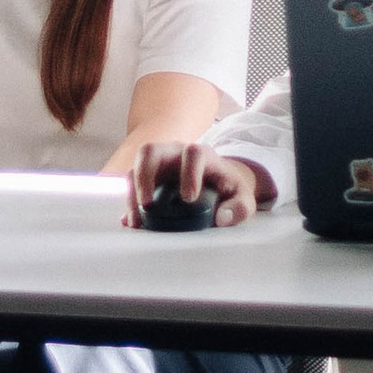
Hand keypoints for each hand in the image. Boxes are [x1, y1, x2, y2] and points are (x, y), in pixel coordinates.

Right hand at [120, 141, 270, 228]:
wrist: (216, 184)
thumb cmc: (228, 190)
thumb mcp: (243, 198)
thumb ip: (240, 208)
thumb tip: (222, 217)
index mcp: (202, 155)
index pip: (193, 153)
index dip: (189, 173)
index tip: (188, 199)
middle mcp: (175, 153)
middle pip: (151, 150)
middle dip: (145, 175)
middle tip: (147, 204)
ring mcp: (159, 164)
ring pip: (136, 167)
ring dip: (132, 193)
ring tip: (137, 220)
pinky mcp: (148, 178)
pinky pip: (132, 185)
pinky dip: (130, 203)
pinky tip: (133, 222)